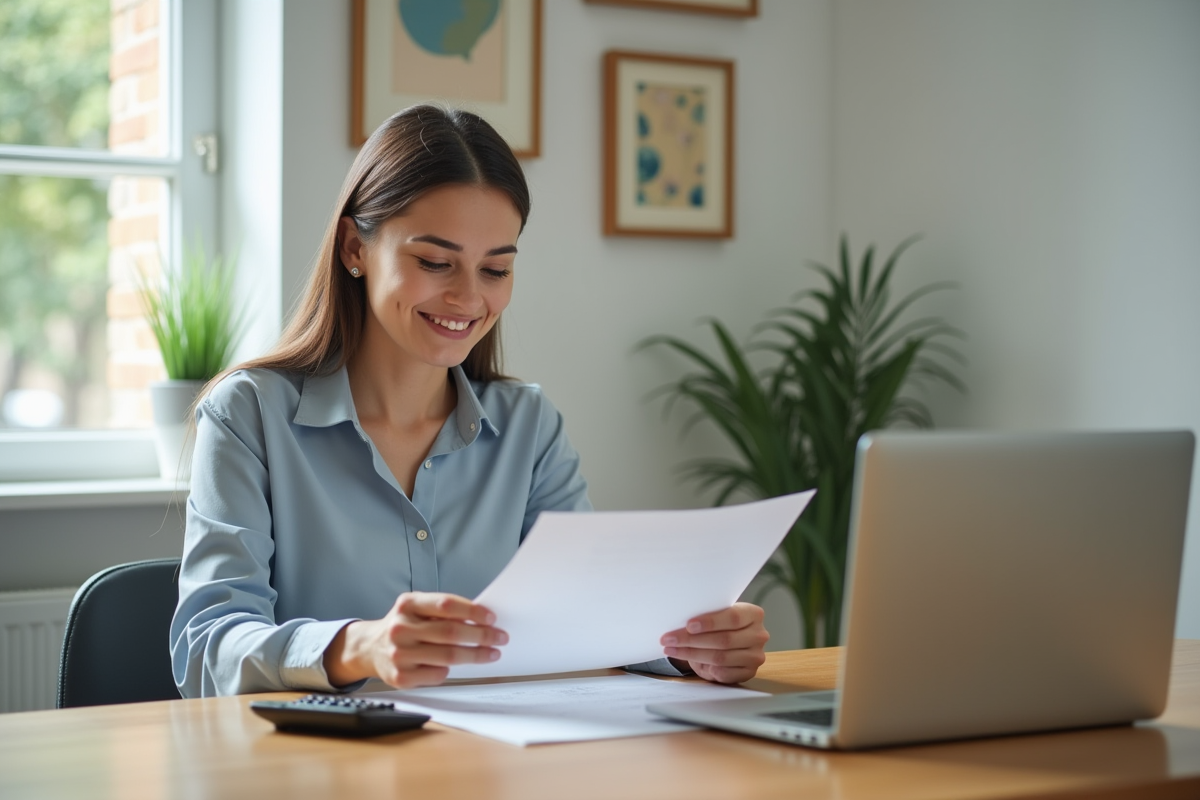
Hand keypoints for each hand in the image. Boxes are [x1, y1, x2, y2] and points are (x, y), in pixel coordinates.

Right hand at [324, 592, 506, 688]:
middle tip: (500, 637)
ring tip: (491, 653)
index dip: (472, 611)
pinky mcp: (400, 677)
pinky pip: (437, 674)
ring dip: (476, 655)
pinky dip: (451, 670)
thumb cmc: (404, 626)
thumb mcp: (417, 608)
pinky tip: (456, 666)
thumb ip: (443, 611)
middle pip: (451, 633)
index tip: (491, 618)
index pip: (446, 605)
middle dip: (481, 635)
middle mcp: (401, 628)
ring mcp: (399, 654)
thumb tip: (482, 619)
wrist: (370, 648)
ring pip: (448, 656)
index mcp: (407, 604)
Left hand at [660, 602, 768, 684]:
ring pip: (720, 657)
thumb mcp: (717, 617)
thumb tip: (679, 619)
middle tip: (670, 639)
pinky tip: (694, 664)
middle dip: (692, 640)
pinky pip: (724, 673)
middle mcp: (759, 635)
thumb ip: (707, 617)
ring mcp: (755, 655)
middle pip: (724, 640)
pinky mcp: (749, 672)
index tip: (688, 625)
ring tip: (673, 650)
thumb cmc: (721, 626)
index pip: (733, 617)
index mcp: (753, 614)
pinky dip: (707, 669)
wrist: (730, 642)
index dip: (710, 622)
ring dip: (692, 654)